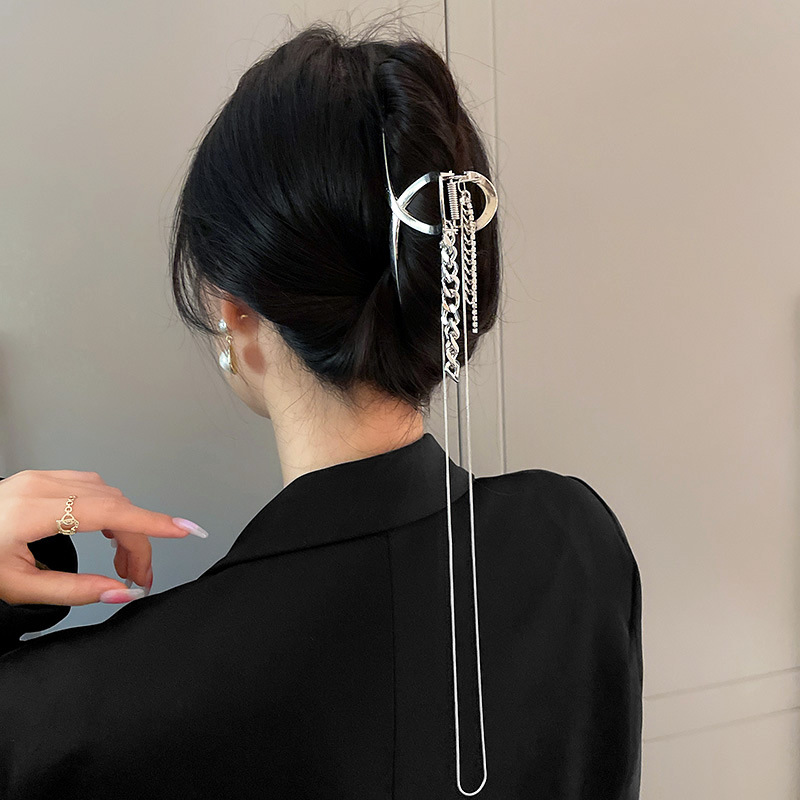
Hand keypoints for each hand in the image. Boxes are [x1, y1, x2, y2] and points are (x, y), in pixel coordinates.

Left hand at [0, 469, 208, 605]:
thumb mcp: (18, 587)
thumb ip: (73, 591)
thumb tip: (121, 592)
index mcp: (32, 511)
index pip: (108, 512)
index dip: (150, 523)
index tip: (183, 529)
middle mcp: (41, 485)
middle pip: (114, 505)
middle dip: (137, 540)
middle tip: (141, 577)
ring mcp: (41, 477)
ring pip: (108, 494)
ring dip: (125, 525)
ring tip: (122, 561)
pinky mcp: (42, 478)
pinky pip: (93, 486)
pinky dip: (109, 510)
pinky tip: (106, 532)